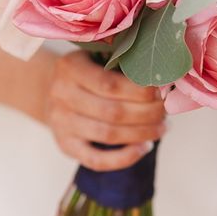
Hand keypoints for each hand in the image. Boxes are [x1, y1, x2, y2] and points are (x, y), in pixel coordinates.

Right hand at [45, 51, 165, 171]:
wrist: (50, 89)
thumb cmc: (86, 70)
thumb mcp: (95, 56)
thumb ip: (121, 64)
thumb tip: (164, 80)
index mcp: (70, 67)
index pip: (110, 84)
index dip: (140, 91)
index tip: (161, 92)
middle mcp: (61, 95)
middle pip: (112, 112)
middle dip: (147, 113)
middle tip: (166, 111)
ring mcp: (61, 123)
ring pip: (108, 134)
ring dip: (142, 133)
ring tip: (162, 128)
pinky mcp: (65, 145)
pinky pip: (96, 160)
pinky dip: (124, 158)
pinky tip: (144, 148)